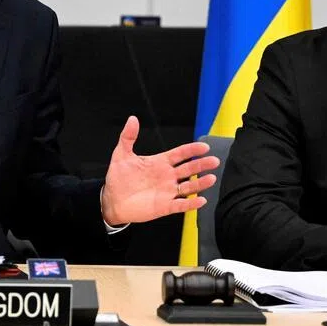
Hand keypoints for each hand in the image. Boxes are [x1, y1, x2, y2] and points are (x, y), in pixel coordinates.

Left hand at [100, 116, 217, 225]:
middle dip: (202, 165)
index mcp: (160, 163)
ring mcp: (167, 191)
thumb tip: (132, 119)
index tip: (204, 147)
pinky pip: (180, 205)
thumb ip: (128, 137)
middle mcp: (167, 176)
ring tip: (211, 179)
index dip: (192, 150)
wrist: (112, 200)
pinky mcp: (164, 206)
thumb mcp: (121, 155)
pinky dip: (190, 203)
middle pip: (189, 169)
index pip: (180, 154)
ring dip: (200, 183)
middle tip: (214, 161)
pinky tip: (200, 200)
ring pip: (188, 186)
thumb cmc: (119, 178)